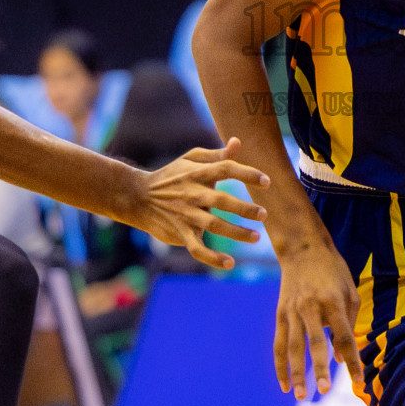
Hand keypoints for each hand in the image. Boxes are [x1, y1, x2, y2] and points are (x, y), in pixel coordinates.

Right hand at [127, 138, 268, 269]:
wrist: (138, 197)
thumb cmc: (171, 176)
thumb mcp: (191, 160)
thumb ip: (217, 154)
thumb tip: (238, 141)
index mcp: (198, 173)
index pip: (225, 169)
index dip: (247, 173)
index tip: (266, 182)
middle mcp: (193, 193)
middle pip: (222, 200)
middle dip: (244, 208)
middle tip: (264, 214)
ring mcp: (186, 214)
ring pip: (213, 225)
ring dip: (236, 232)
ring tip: (257, 237)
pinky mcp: (180, 233)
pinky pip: (197, 248)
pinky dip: (212, 259)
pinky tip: (230, 264)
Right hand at [274, 241, 359, 399]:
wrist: (302, 249)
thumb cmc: (333, 272)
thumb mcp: (350, 291)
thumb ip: (349, 324)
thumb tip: (341, 359)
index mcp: (333, 302)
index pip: (345, 337)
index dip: (352, 360)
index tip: (358, 381)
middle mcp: (310, 307)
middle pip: (315, 343)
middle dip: (320, 368)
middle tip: (324, 392)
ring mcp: (292, 311)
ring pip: (292, 347)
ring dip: (296, 373)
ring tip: (300, 396)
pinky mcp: (280, 314)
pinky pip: (279, 344)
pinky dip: (280, 365)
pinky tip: (284, 385)